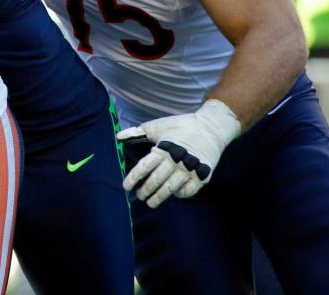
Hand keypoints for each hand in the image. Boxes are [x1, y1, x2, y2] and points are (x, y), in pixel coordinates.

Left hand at [117, 99, 240, 207]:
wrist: (210, 127)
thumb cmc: (180, 126)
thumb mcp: (157, 126)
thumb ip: (137, 132)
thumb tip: (118, 137)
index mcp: (163, 149)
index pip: (144, 167)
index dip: (133, 178)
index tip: (126, 187)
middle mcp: (175, 161)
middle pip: (156, 180)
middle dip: (145, 190)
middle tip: (140, 196)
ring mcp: (190, 169)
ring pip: (171, 188)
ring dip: (160, 197)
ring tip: (151, 203)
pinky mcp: (203, 175)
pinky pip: (189, 190)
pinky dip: (181, 194)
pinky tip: (175, 195)